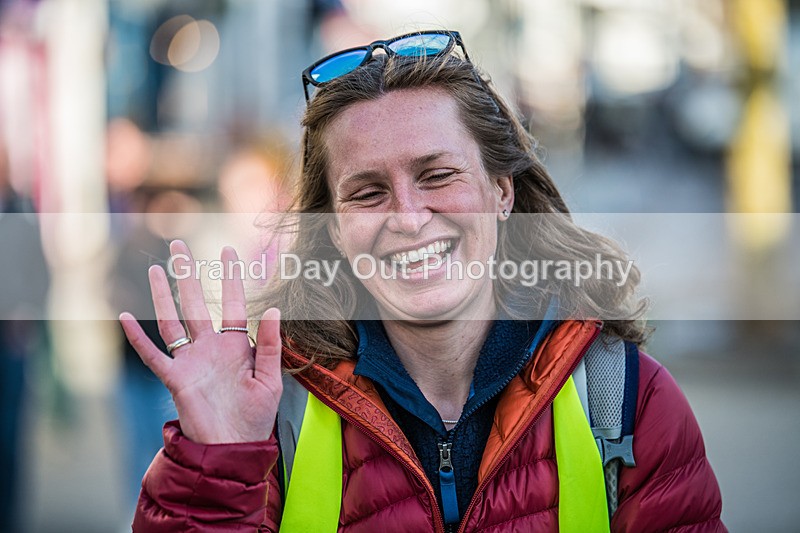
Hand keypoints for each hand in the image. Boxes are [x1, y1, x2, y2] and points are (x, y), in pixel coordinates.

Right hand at [119, 240, 282, 443]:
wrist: (234, 447)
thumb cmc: (255, 417)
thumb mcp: (270, 380)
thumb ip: (271, 346)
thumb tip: (273, 310)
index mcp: (236, 345)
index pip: (232, 302)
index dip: (231, 277)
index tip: (228, 251)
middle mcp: (210, 347)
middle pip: (195, 302)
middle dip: (188, 274)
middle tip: (179, 245)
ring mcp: (191, 361)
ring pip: (172, 320)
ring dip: (162, 294)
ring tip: (155, 268)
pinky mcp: (176, 379)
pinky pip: (153, 355)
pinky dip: (137, 338)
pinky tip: (124, 317)